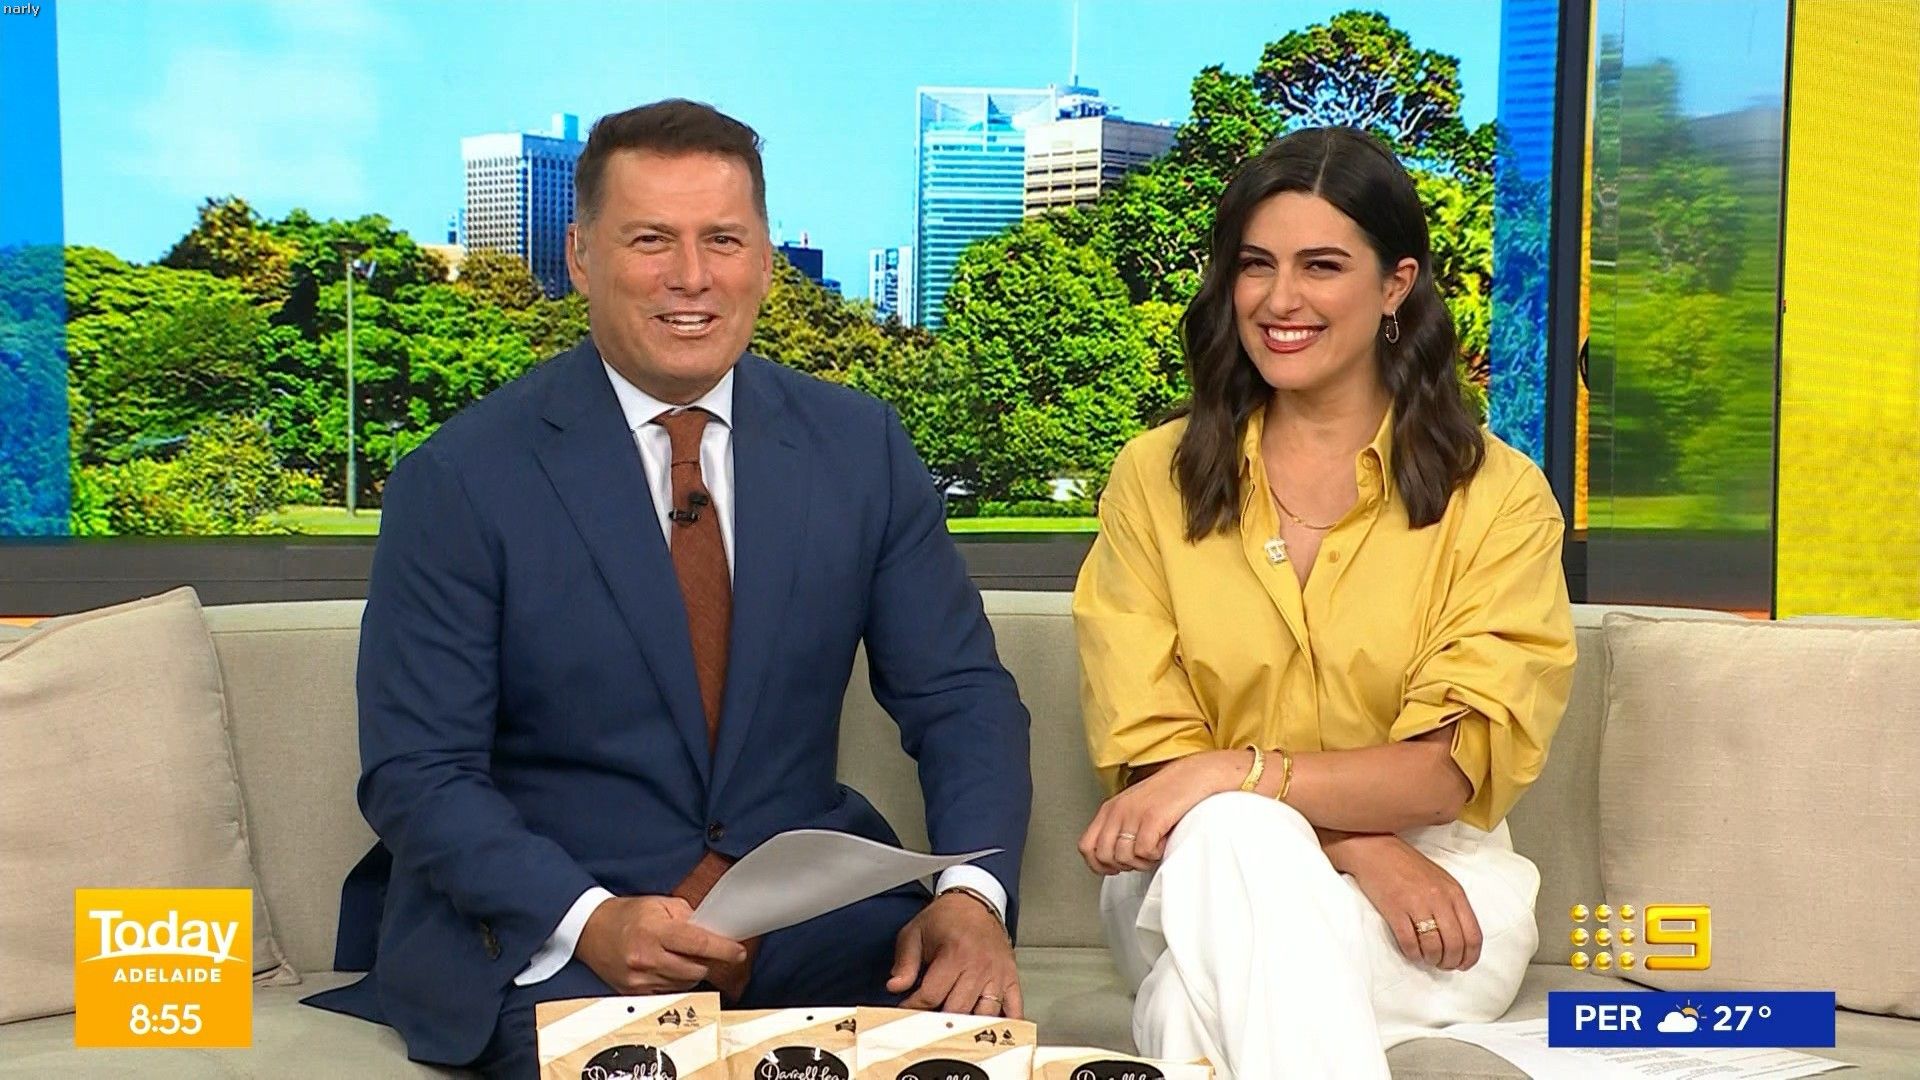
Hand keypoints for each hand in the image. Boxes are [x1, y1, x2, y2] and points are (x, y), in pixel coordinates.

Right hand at [575, 895, 748, 994]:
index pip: (698, 944)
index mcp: (654, 932)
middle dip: (706, 960)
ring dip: (691, 972)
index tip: (737, 951)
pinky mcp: (634, 993)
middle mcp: (646, 958)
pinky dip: (675, 982)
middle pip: (695, 969)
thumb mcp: (657, 904)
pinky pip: (669, 993)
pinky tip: (667, 967)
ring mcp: (640, 979)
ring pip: (685, 984)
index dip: (723, 949)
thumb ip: (687, 916)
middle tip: (703, 949)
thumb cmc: (624, 915)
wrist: (589, 930)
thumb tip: (711, 929)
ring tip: (678, 955)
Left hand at [888, 892, 1022, 1017]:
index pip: (931, 995)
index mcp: (955, 953)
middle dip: (938, 1020)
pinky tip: (994, 1032)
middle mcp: (979, 965)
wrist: (975, 902)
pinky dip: (1007, 1023)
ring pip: (984, 1014)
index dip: (914, 1007)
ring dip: (967, 1025)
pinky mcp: (1011, 977)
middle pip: (957, 1009)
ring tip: (952, 1028)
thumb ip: (905, 962)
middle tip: (925, 1022)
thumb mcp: (916, 932)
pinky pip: (1014, 1007)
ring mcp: (998, 973)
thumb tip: (895, 987)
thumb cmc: (946, 918)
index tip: (905, 1010)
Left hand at [1078, 750, 1248, 874]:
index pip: (1086, 846)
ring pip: (1123, 857)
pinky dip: (1155, 854)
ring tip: (1155, 848)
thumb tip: (1113, 859)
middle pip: (1104, 856)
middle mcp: (1118, 810)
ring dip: (1142, 861)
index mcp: (1110, 808)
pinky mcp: (1152, 818)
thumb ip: (1120, 828)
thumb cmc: (1168, 795)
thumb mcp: (1134, 808)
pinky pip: (1144, 851)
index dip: (1098, 864)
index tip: (1114, 868)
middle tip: (1141, 858)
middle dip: (1123, 865)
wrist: (1194, 776)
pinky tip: (1163, 842)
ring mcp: (1133, 813)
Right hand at [1324, 833, 1482, 970]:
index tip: (1464, 965)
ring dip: (1431, 960)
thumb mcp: (1440, 880)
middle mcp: (1439, 899)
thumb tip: (1459, 938)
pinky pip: (1409, 943)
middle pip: (1455, 945)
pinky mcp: (1395, 910)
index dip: (1470, 957)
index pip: (1473, 934)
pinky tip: (1412, 953)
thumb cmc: (1408, 866)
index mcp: (1454, 892)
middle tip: (1443, 965)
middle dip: (1451, 962)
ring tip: (1427, 959)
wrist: (1375, 850)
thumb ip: (1452, 905)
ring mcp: (1417, 904)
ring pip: (1433, 947)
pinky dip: (1413, 954)